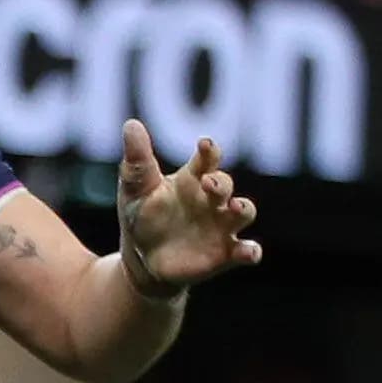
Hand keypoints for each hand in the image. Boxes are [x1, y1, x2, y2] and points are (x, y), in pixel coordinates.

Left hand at [116, 120, 262, 296]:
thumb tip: (131, 124)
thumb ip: (137, 160)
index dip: (209, 150)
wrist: (142, 258)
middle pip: (225, 184)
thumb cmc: (142, 216)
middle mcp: (212, 199)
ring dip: (243, 208)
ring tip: (233, 207)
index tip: (205, 144)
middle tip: (208, 182)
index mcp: (192, 179)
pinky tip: (249, 253)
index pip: (207, 159)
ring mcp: (222, 225)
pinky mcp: (225, 252)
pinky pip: (246, 250)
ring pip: (244, 212)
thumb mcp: (135, 189)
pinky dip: (250, 251)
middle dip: (220, 183)